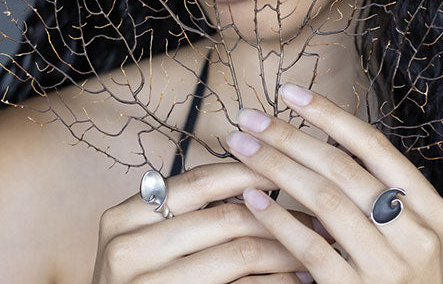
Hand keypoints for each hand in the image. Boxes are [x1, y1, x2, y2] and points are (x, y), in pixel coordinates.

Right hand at [91, 161, 333, 283]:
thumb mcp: (149, 244)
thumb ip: (187, 213)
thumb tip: (261, 171)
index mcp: (123, 218)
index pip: (201, 181)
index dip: (253, 172)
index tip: (296, 169)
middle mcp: (126, 249)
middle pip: (225, 218)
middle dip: (280, 215)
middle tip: (320, 215)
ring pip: (239, 254)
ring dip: (287, 250)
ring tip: (317, 247)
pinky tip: (298, 281)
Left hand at [225, 83, 442, 283]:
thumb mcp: (417, 241)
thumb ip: (386, 200)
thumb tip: (327, 147)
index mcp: (432, 210)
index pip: (376, 147)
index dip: (330, 116)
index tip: (290, 93)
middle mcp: (415, 233)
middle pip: (343, 167)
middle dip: (289, 136)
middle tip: (247, 117)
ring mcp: (389, 266)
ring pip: (324, 199)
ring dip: (275, 167)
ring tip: (239, 148)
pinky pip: (310, 249)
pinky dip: (278, 220)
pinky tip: (251, 200)